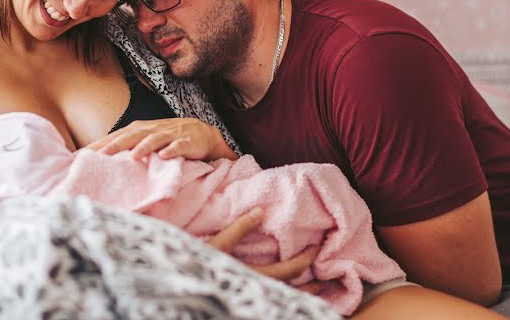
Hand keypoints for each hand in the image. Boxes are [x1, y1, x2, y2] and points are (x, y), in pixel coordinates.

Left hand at [86, 117, 236, 161]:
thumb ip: (127, 146)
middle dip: (116, 145)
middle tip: (100, 156)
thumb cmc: (169, 139)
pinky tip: (164, 156)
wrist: (202, 134)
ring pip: (154, 139)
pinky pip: (178, 146)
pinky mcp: (186, 142)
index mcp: (141, 129)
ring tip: (132, 157)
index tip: (83, 155)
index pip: (118, 135)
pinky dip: (171, 150)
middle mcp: (153, 129)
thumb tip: (101, 158)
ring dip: (144, 147)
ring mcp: (170, 135)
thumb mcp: (146, 139)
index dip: (102, 144)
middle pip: (132, 136)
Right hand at [207, 208, 321, 290]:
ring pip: (285, 298)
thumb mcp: (217, 244)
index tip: (317, 247)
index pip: (290, 269)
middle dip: (312, 283)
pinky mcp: (246, 298)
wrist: (183, 287)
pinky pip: (274, 298)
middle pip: (293, 290)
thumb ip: (239, 228)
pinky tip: (288, 292)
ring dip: (302, 293)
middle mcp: (258, 290)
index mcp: (254, 276)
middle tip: (326, 275)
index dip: (307, 258)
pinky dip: (286, 296)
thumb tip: (261, 211)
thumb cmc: (197, 265)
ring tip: (315, 288)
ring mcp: (253, 296)